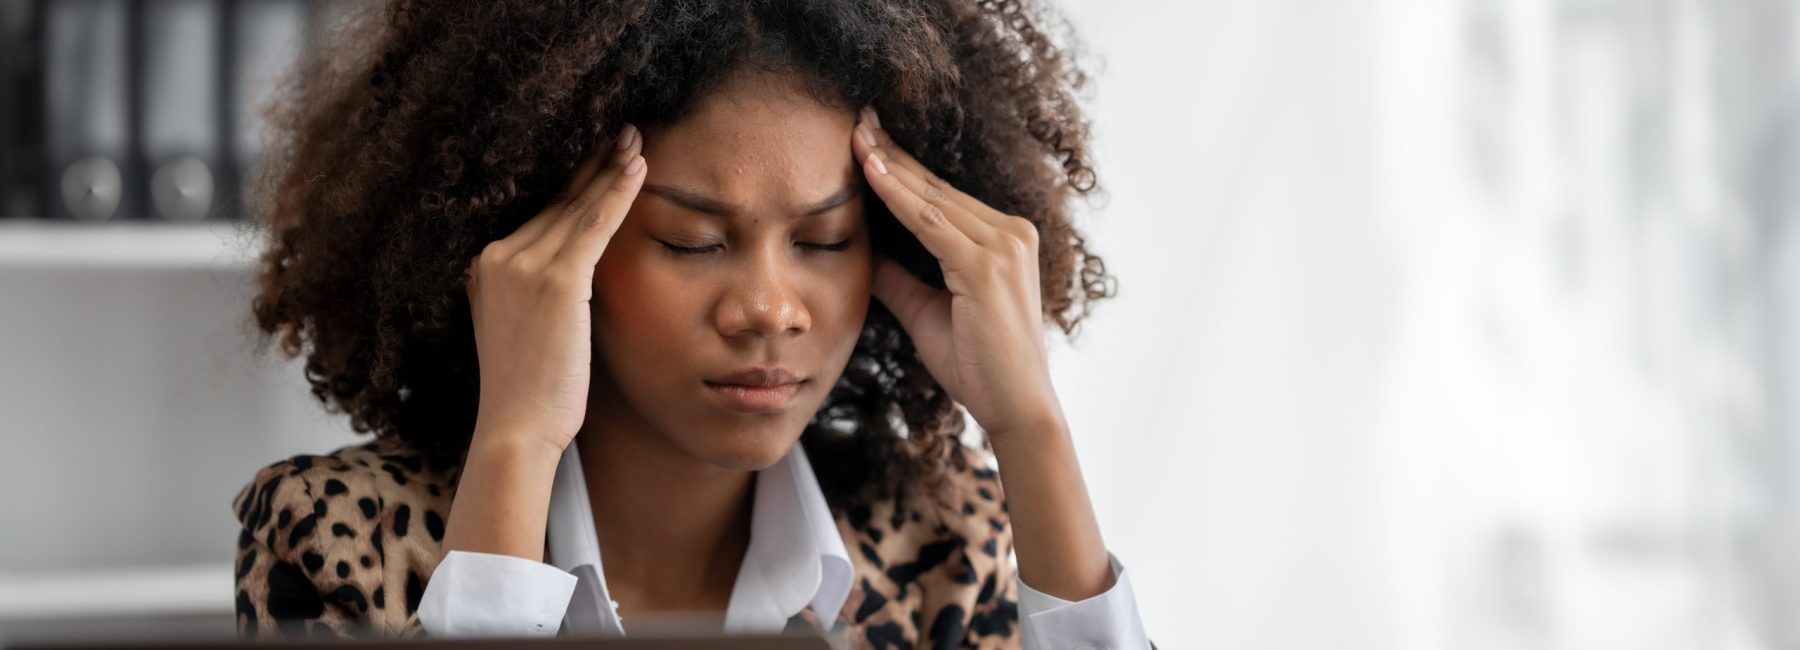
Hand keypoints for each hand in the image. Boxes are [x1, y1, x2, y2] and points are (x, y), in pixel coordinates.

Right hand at [463, 124, 646, 454]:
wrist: (515, 429)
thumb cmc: (529, 394)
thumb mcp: (523, 331)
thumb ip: (541, 295)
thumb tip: (578, 279)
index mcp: (483, 267)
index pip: (539, 216)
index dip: (573, 184)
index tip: (599, 156)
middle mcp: (496, 257)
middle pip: (556, 202)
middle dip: (592, 165)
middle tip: (624, 132)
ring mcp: (522, 266)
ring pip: (576, 207)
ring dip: (610, 169)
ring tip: (636, 140)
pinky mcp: (555, 281)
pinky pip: (593, 226)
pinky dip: (617, 193)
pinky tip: (639, 170)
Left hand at [851, 107, 1062, 442]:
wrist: (1016, 407)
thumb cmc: (979, 366)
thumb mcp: (928, 312)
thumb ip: (899, 280)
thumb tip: (862, 255)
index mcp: (1005, 240)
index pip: (941, 196)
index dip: (901, 168)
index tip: (866, 141)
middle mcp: (1011, 234)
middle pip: (936, 186)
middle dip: (892, 152)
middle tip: (856, 118)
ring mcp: (1003, 246)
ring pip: (930, 197)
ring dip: (887, 165)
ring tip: (854, 135)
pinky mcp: (987, 265)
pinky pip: (928, 222)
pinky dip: (895, 195)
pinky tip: (868, 172)